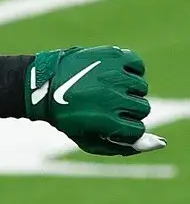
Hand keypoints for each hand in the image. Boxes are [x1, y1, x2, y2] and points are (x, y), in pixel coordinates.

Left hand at [26, 46, 163, 155]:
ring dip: (130, 91)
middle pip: (143, 108)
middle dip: (129, 110)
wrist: (43, 85)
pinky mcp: (113, 56)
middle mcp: (112, 97)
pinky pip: (138, 65)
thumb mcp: (88, 140)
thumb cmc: (67, 117)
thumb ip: (122, 146)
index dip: (127, 129)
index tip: (114, 124)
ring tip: (109, 90)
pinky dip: (132, 70)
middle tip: (110, 106)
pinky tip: (116, 75)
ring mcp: (113, 75)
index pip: (138, 129)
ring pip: (142, 87)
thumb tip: (159, 143)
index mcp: (105, 120)